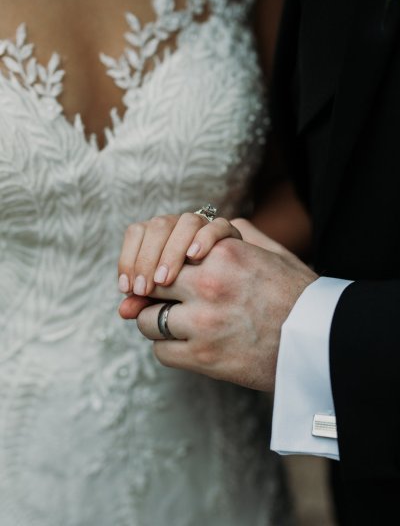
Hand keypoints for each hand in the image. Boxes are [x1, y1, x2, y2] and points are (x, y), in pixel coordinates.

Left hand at [118, 212, 240, 296]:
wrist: (251, 305)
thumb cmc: (210, 304)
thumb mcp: (175, 298)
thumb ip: (150, 300)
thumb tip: (123, 311)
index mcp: (165, 236)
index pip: (137, 231)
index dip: (128, 258)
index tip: (129, 288)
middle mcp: (184, 227)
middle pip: (158, 226)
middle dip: (146, 259)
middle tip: (144, 290)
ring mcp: (209, 229)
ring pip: (186, 223)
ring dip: (171, 251)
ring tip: (164, 280)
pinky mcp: (233, 236)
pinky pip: (218, 226)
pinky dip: (204, 238)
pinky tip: (194, 255)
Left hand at [119, 235, 316, 390]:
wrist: (320, 341)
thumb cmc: (296, 294)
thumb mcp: (269, 252)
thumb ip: (233, 236)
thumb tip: (204, 232)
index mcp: (224, 255)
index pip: (166, 253)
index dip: (158, 266)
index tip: (159, 277)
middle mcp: (208, 285)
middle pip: (151, 284)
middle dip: (152, 293)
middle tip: (157, 300)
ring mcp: (203, 323)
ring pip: (147, 321)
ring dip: (155, 323)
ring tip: (172, 325)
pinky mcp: (204, 358)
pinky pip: (162, 352)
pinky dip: (168, 349)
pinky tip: (185, 345)